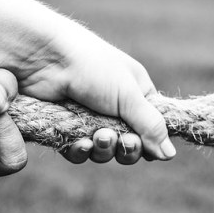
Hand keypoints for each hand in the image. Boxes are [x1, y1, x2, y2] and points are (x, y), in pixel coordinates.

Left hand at [15, 29, 175, 163]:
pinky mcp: (63, 128)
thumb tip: (170, 154)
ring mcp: (87, 118)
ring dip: (104, 150)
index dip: (150, 141)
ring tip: (99, 136)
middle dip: (127, 149)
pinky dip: (80, 151)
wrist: (43, 57)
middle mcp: (113, 107)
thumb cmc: (92, 66)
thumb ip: (151, 126)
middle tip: (123, 141)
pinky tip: (80, 143)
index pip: (152, 128)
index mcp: (135, 93)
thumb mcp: (128, 94)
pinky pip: (77, 152)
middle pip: (128, 146)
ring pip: (102, 152)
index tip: (147, 145)